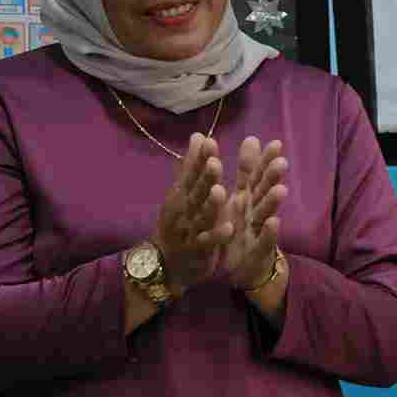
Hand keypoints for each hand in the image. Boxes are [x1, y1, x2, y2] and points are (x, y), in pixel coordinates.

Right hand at [148, 132, 229, 286]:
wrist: (166, 261)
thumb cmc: (179, 222)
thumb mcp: (183, 193)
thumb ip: (192, 167)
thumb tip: (198, 135)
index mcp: (183, 194)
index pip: (191, 173)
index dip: (199, 158)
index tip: (209, 141)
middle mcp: (184, 209)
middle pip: (196, 192)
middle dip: (205, 177)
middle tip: (215, 161)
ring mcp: (190, 230)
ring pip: (202, 216)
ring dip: (211, 204)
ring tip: (221, 191)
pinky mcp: (198, 250)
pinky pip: (208, 242)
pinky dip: (217, 236)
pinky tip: (229, 229)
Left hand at [221, 136, 287, 292]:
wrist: (241, 270)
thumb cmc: (235, 234)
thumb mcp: (231, 202)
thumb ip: (238, 175)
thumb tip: (243, 145)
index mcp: (244, 200)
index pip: (254, 175)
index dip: (262, 160)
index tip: (272, 143)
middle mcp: (253, 212)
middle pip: (264, 191)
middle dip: (273, 177)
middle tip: (281, 161)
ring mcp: (257, 231)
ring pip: (266, 213)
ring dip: (274, 202)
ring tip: (281, 190)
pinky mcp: (258, 251)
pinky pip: (264, 241)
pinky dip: (269, 232)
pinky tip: (275, 222)